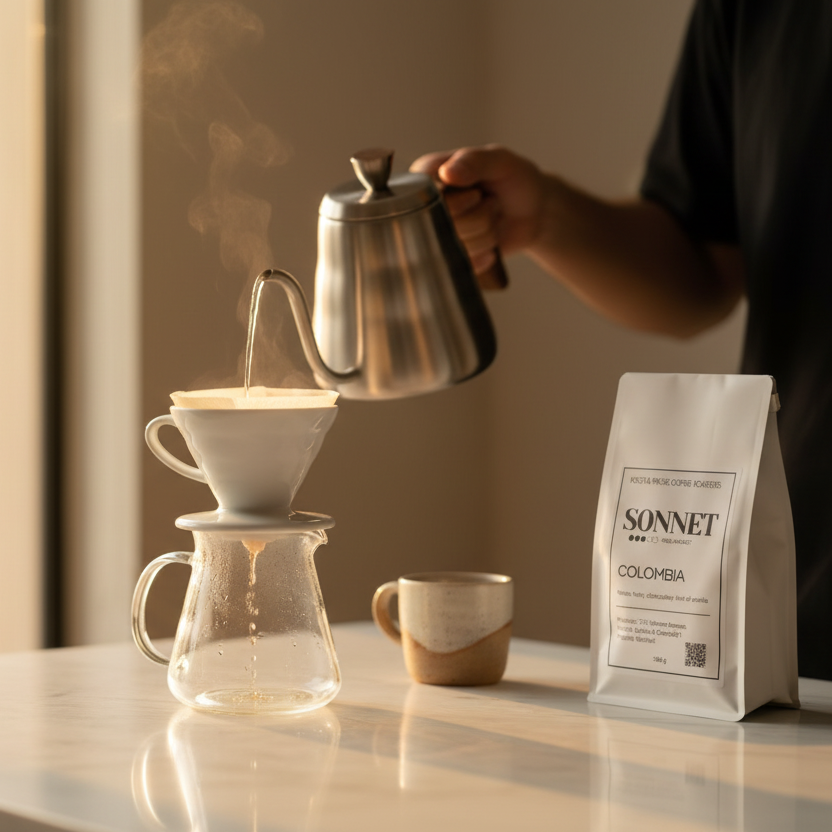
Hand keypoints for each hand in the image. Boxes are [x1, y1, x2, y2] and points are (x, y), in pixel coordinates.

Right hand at [410, 145, 546, 286]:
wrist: (534, 212)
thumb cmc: (515, 180)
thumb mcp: (500, 161)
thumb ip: (474, 161)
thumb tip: (446, 173)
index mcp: (428, 174)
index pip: (424, 197)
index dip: (456, 203)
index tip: (477, 194)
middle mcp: (427, 205)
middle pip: (441, 226)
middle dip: (478, 218)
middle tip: (491, 203)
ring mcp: (436, 233)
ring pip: (454, 247)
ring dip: (485, 235)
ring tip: (492, 219)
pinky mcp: (449, 258)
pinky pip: (461, 265)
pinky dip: (485, 255)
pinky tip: (491, 243)